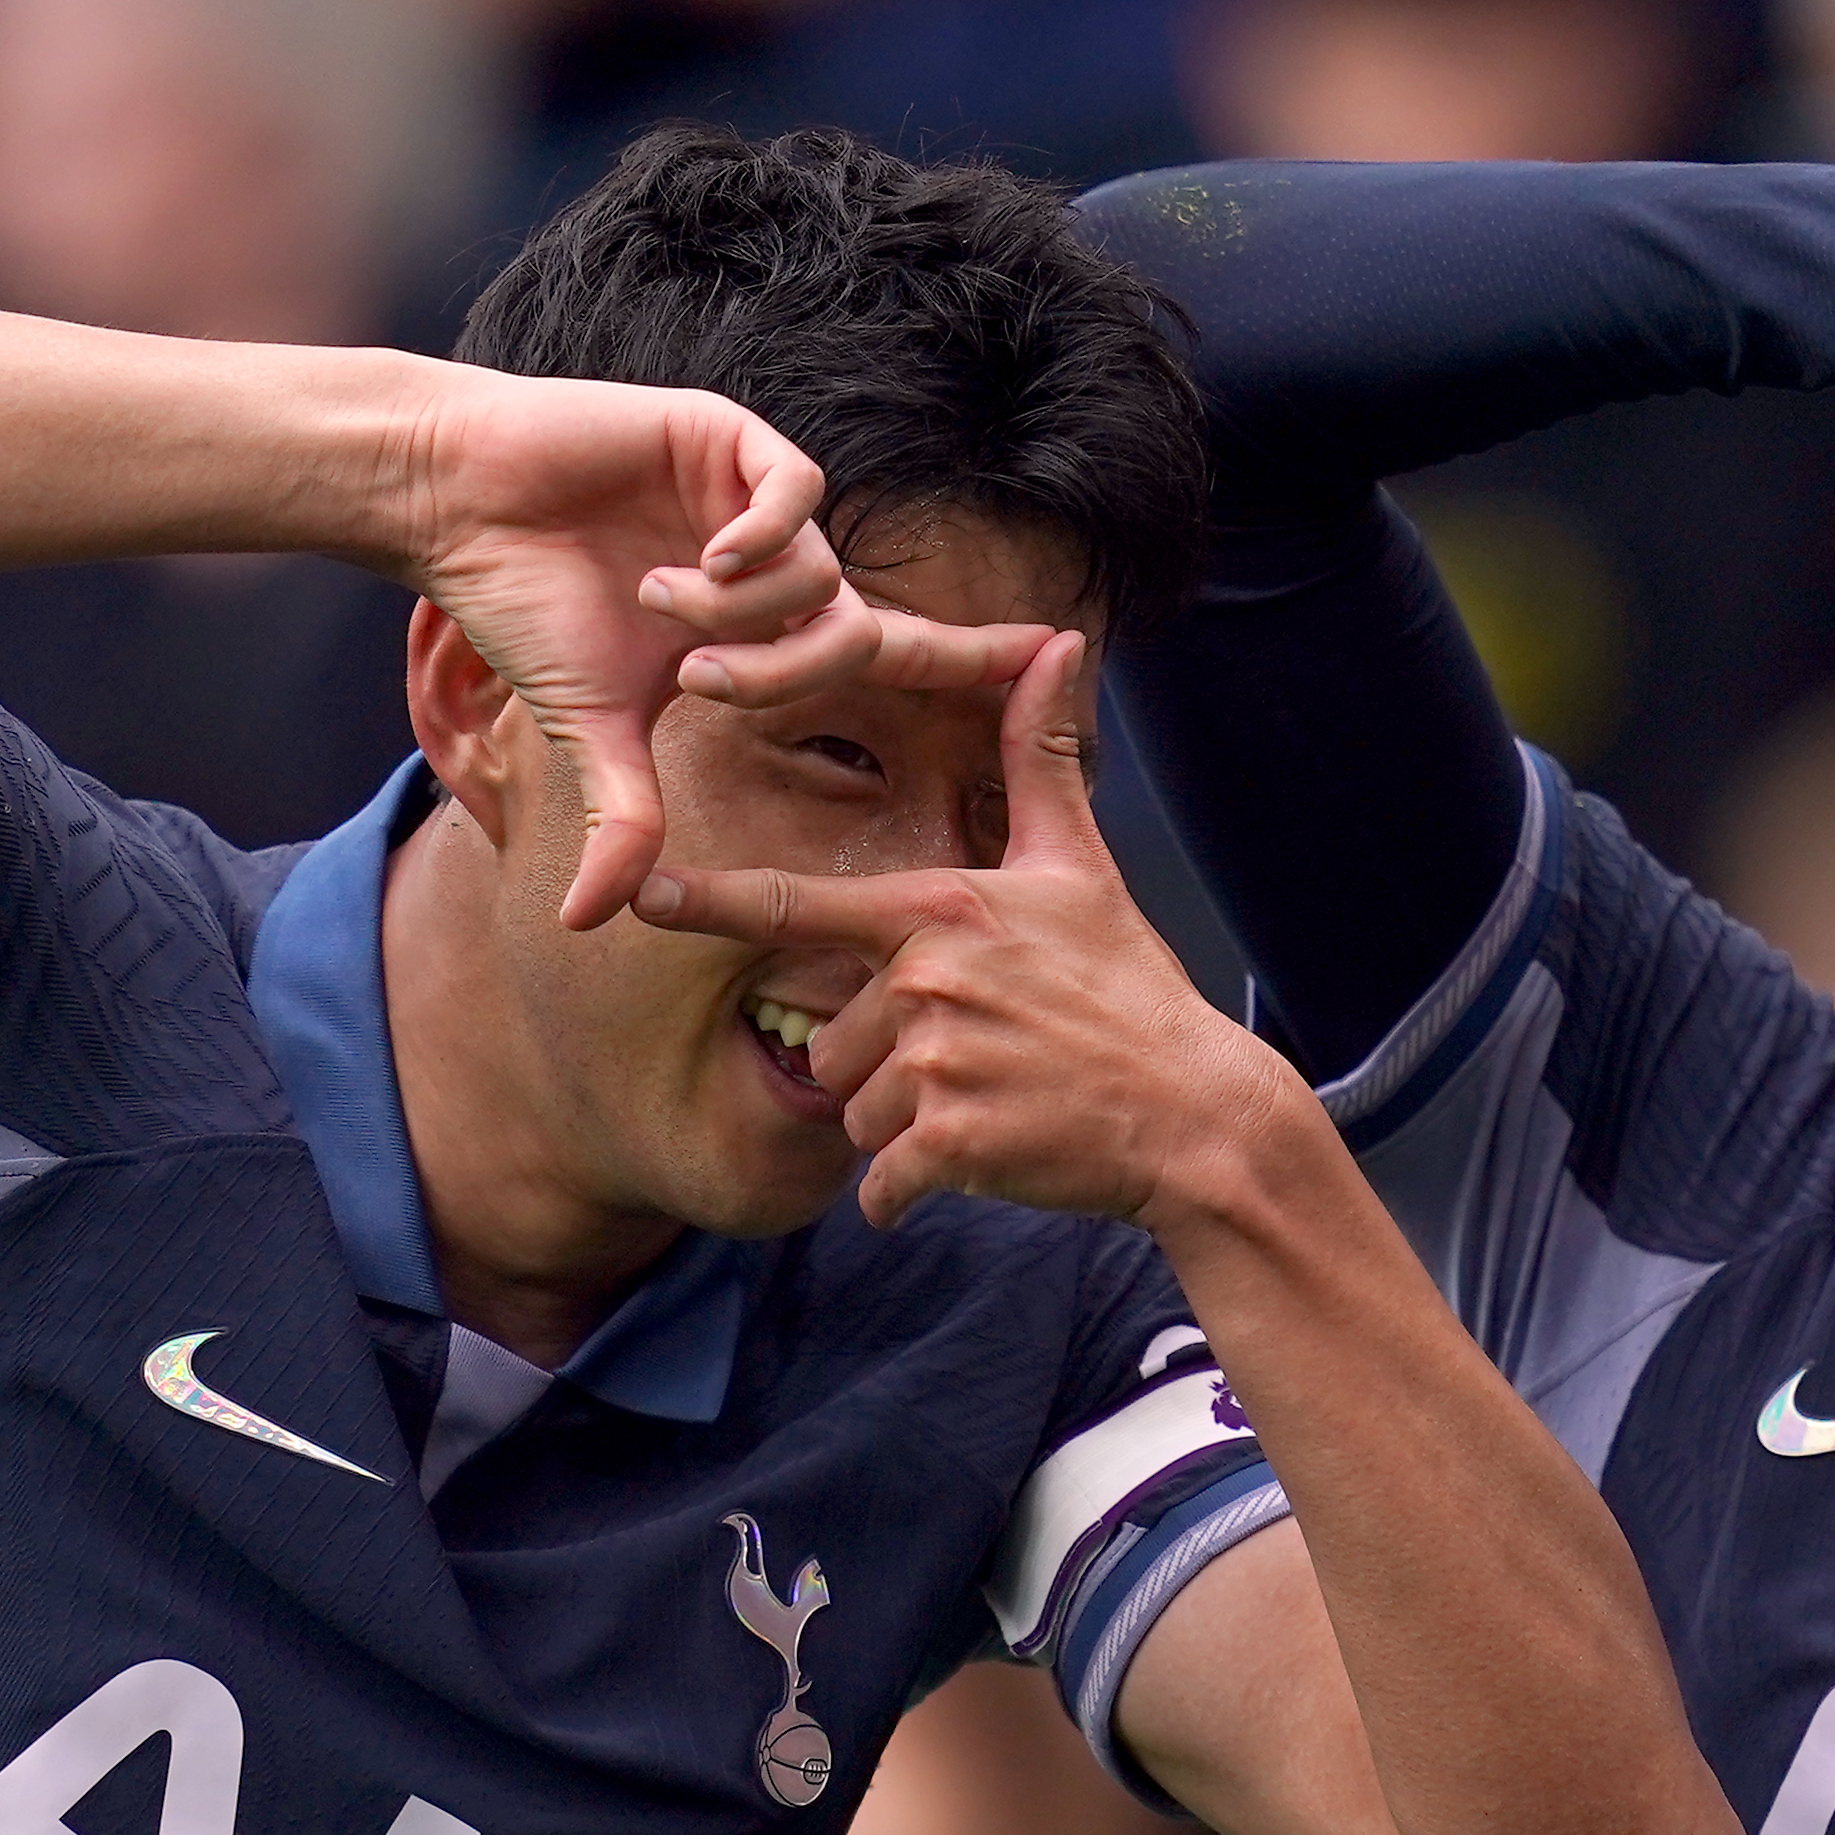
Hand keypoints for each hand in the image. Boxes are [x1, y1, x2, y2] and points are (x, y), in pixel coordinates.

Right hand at [412, 371, 1026, 925]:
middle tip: (704, 679)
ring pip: (819, 576)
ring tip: (659, 601)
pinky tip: (705, 557)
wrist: (463, 503)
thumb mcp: (592, 727)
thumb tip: (590, 923)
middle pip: (860, 634)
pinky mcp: (731, 438)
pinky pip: (796, 496)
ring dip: (740, 612)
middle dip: (792, 676)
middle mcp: (780, 562)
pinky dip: (759, 539)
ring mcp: (758, 499)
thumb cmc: (529, 604)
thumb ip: (623, 816)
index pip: (895, 649)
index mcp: (768, 624)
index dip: (974, 656)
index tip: (1060, 655)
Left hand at [626, 633, 1306, 1229]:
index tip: (640, 895)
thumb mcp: (1084, 868)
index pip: (798, 906)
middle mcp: (926, 979)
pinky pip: (883, 1182)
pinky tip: (982, 1164)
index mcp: (940, 911)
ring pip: (854, 1112)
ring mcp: (937, 1062)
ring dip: (904, 1125)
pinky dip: (913, 1190)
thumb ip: (1042, 760)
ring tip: (991, 1104)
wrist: (1194, 1114)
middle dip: (882, 1063)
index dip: (709, 902)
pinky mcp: (951, 1141)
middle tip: (977, 1061)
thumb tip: (1058, 644)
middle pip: (830, 1038)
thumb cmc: (1131, 992)